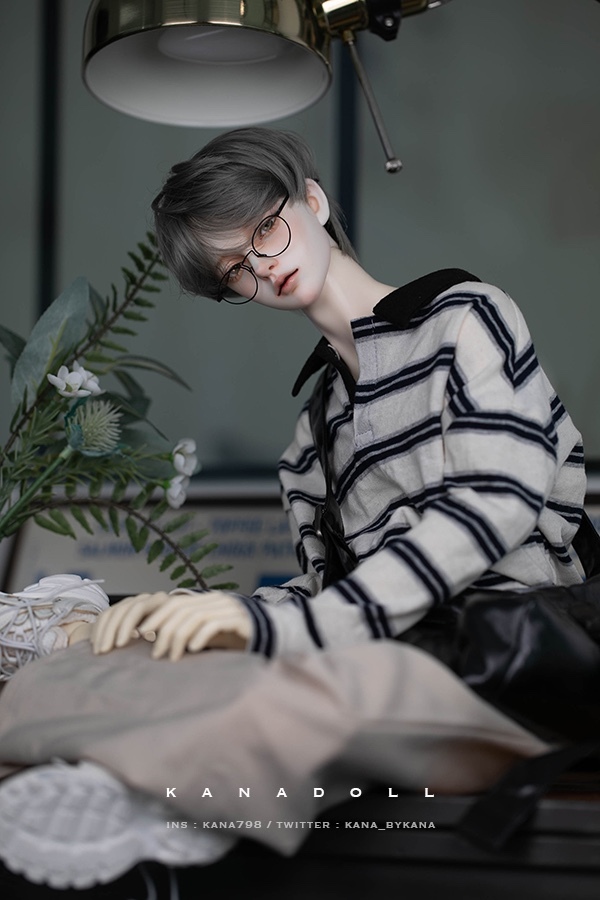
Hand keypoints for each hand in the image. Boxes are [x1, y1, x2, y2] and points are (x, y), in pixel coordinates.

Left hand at [91, 591, 250, 659]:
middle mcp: (213, 600)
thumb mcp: (206, 632)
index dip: (155, 618)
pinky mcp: (239, 619)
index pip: (173, 603)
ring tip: (170, 657)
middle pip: (180, 610)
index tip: (140, 635)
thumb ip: (187, 631)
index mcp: (204, 600)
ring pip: (194, 617)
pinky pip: (214, 624)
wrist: (269, 632)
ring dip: (178, 638)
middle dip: (162, 630)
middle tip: (154, 653)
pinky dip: (200, 636)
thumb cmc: (233, 636)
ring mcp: (226, 607)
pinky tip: (193, 650)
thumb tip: (155, 640)